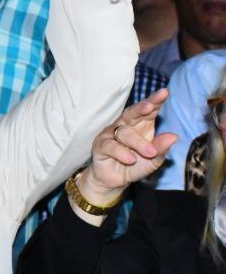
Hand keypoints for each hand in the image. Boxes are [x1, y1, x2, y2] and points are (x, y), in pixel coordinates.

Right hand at [77, 88, 178, 202]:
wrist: (116, 180)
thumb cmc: (135, 165)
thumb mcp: (153, 160)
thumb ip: (161, 148)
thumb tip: (174, 136)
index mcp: (141, 125)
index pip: (149, 110)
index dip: (155, 100)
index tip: (164, 92)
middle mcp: (125, 125)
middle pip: (132, 112)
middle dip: (141, 108)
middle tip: (150, 106)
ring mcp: (111, 134)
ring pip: (125, 132)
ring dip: (139, 143)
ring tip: (150, 153)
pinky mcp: (100, 144)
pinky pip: (111, 145)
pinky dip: (122, 152)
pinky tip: (130, 159)